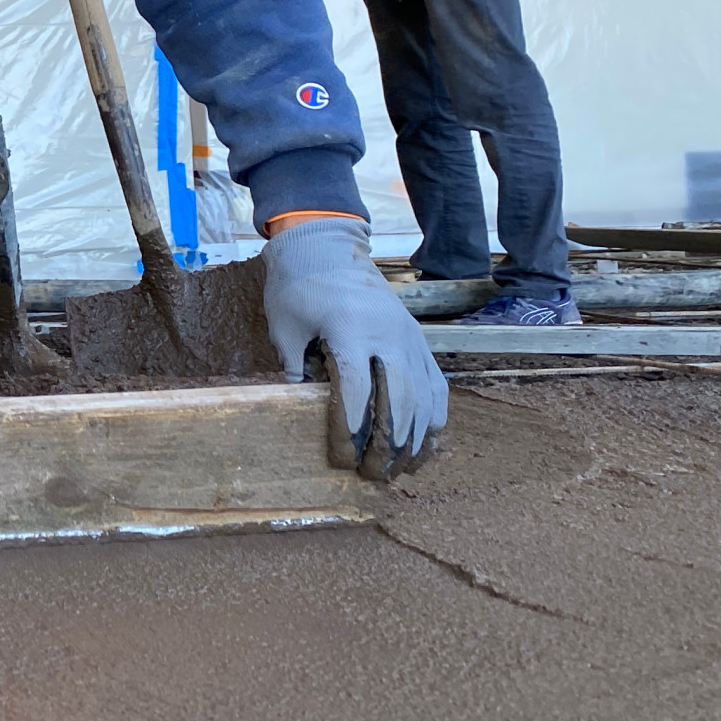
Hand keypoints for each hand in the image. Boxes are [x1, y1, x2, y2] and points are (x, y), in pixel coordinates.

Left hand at [261, 216, 446, 476]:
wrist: (326, 245)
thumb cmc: (297, 286)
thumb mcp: (284, 326)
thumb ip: (294, 368)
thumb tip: (298, 414)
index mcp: (351, 330)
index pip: (356, 392)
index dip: (350, 430)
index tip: (342, 458)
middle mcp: (389, 335)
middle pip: (398, 401)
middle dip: (386, 445)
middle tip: (372, 475)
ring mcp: (410, 338)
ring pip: (423, 397)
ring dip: (414, 439)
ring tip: (399, 470)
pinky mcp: (419, 340)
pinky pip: (436, 384)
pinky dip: (434, 417)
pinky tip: (425, 443)